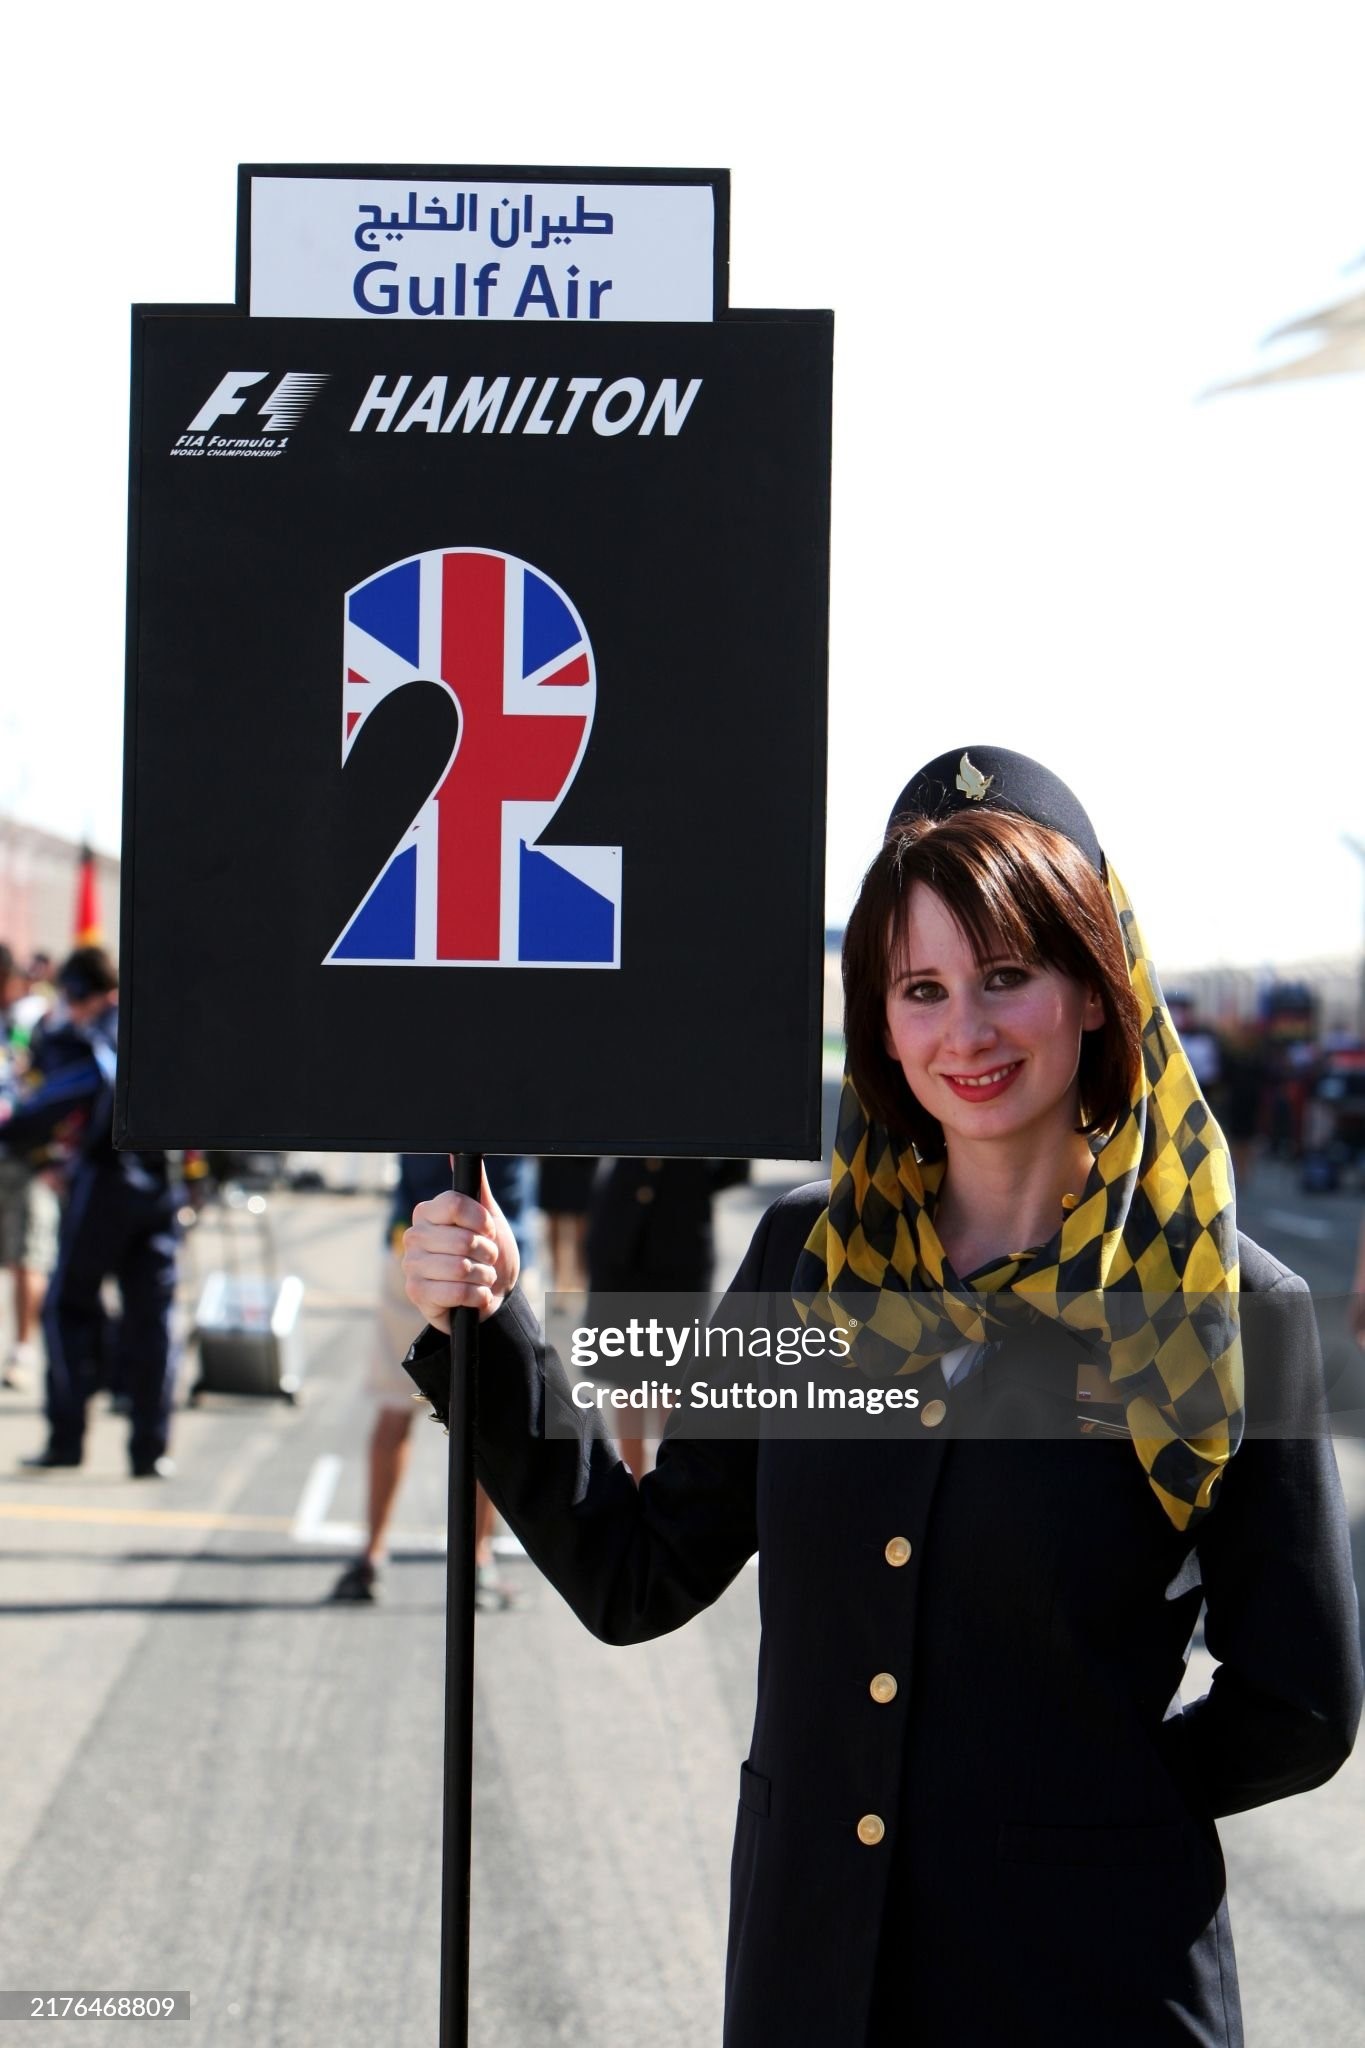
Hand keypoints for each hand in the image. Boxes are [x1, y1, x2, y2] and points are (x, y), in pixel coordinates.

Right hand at [402, 1169, 519, 1329]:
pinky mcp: (416, 1293)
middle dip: (487, 1253)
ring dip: (484, 1275)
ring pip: (460, 1267)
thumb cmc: (487, 1255)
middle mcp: (414, 1236)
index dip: (480, 1220)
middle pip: (462, 1239)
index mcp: (428, 1213)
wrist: (491, 1295)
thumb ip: (476, 1188)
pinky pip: (456, 1291)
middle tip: (487, 1258)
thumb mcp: (489, 1219)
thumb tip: (458, 1154)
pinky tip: (476, 1295)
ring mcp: (411, 1265)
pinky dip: (477, 1295)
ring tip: (482, 1276)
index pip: (454, 1204)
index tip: (489, 1230)